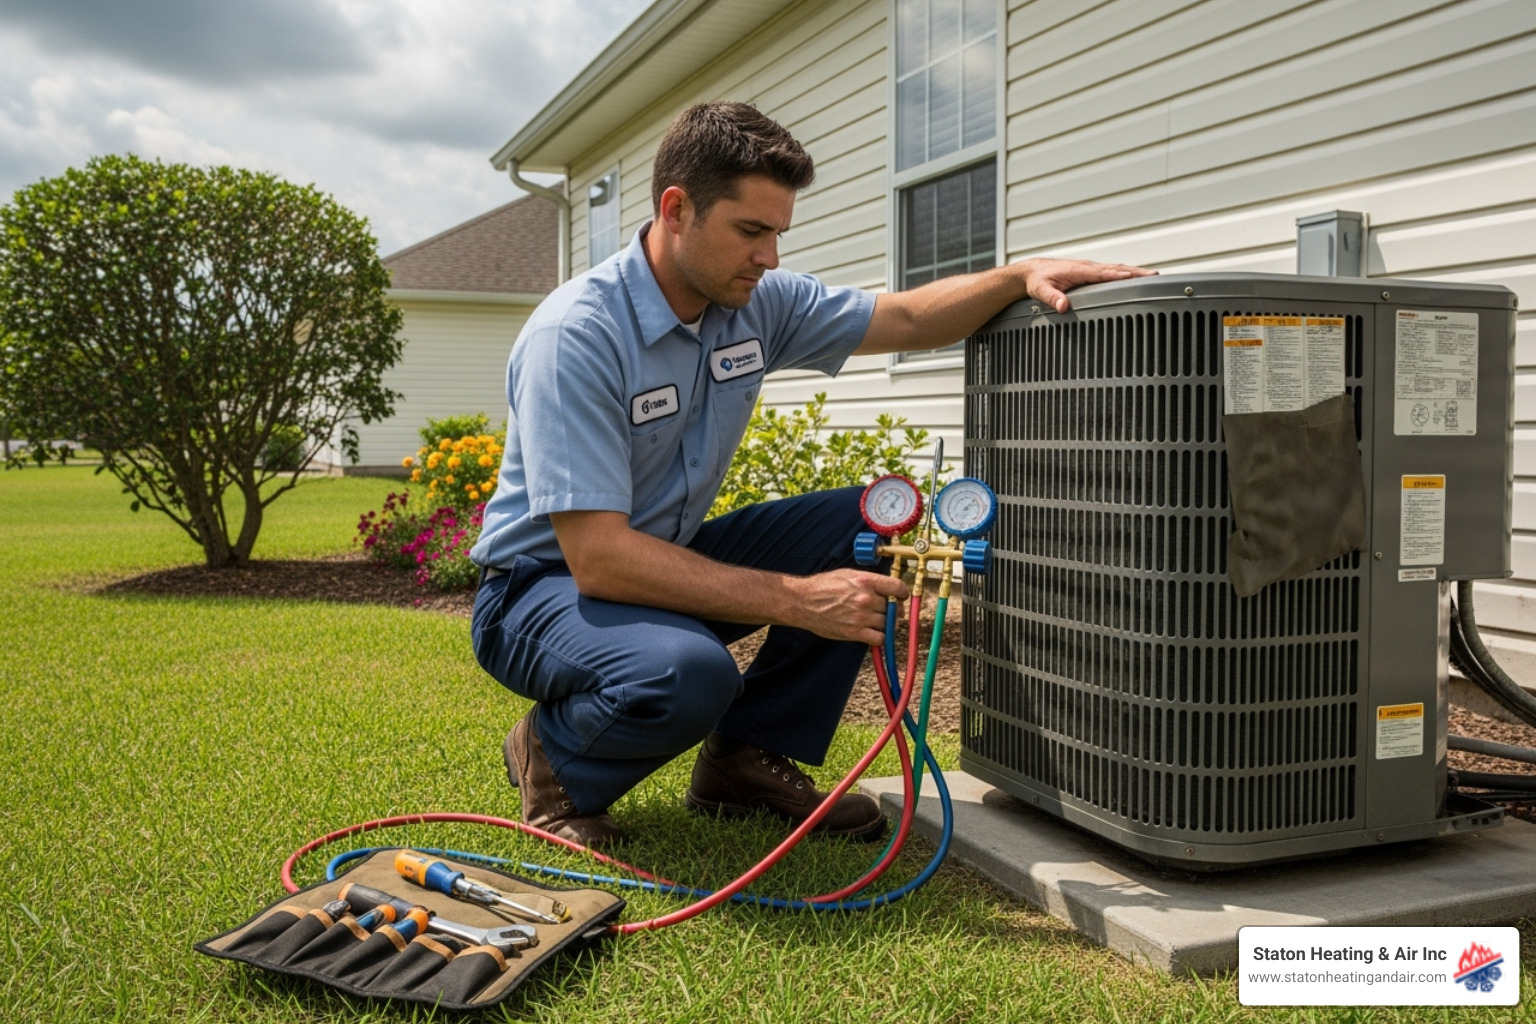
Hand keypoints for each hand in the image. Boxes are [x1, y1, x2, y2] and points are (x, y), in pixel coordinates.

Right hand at [787, 568, 910, 645]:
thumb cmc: (822, 586)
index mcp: (865, 581)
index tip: (900, 596)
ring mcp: (861, 617)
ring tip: (877, 621)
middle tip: (886, 610)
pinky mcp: (854, 632)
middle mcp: (866, 599)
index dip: (902, 593)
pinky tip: (873, 632)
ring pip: (888, 624)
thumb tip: (887, 588)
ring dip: (886, 624)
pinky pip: (879, 638)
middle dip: (892, 609)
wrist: (802, 602)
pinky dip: (880, 637)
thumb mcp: (848, 574)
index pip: (897, 588)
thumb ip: (869, 581)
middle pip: (893, 607)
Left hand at [1020, 258, 1156, 313]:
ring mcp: (1090, 269)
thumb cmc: (1037, 280)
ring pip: (1116, 269)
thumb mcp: (1040, 290)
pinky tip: (1135, 279)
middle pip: (1117, 269)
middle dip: (1136, 272)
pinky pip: (1111, 272)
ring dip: (1134, 272)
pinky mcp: (1090, 273)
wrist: (1032, 272)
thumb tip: (1063, 306)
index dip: (1121, 275)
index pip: (1105, 273)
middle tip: (1155, 276)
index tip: (1137, 277)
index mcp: (1080, 270)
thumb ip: (1051, 298)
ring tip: (1153, 277)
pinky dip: (1125, 274)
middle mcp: (1088, 267)